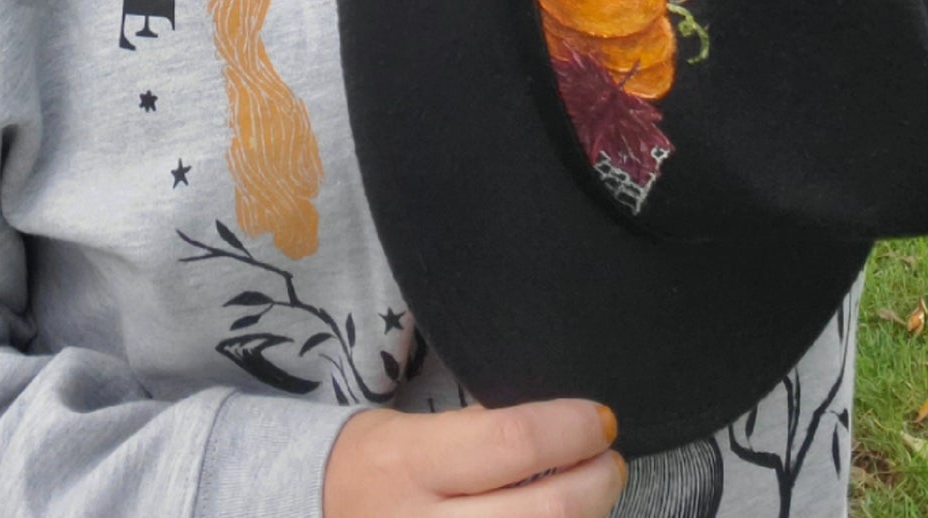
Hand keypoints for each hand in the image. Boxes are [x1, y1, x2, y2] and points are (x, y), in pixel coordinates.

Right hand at [324, 399, 625, 516]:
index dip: (571, 429)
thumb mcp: (411, 432)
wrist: (316, 515)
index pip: (513, 442)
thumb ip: (478, 434)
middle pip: (543, 512)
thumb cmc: (376, 468)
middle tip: (611, 462)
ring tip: (592, 498)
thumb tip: (563, 431)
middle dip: (597, 484)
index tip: (601, 419)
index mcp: (408, 463)